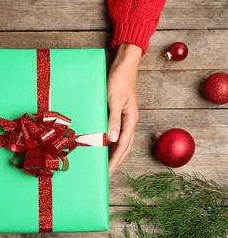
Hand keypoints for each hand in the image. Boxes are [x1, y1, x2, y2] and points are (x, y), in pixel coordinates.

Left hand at [107, 43, 141, 174]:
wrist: (124, 64)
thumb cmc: (119, 80)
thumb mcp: (114, 100)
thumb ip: (113, 120)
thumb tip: (112, 140)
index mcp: (130, 120)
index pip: (122, 146)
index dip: (114, 160)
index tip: (106, 172)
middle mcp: (130, 121)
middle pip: (124, 146)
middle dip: (116, 161)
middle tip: (106, 173)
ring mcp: (126, 117)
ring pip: (122, 140)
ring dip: (115, 153)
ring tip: (106, 163)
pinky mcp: (120, 112)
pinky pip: (117, 132)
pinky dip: (112, 141)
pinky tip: (105, 144)